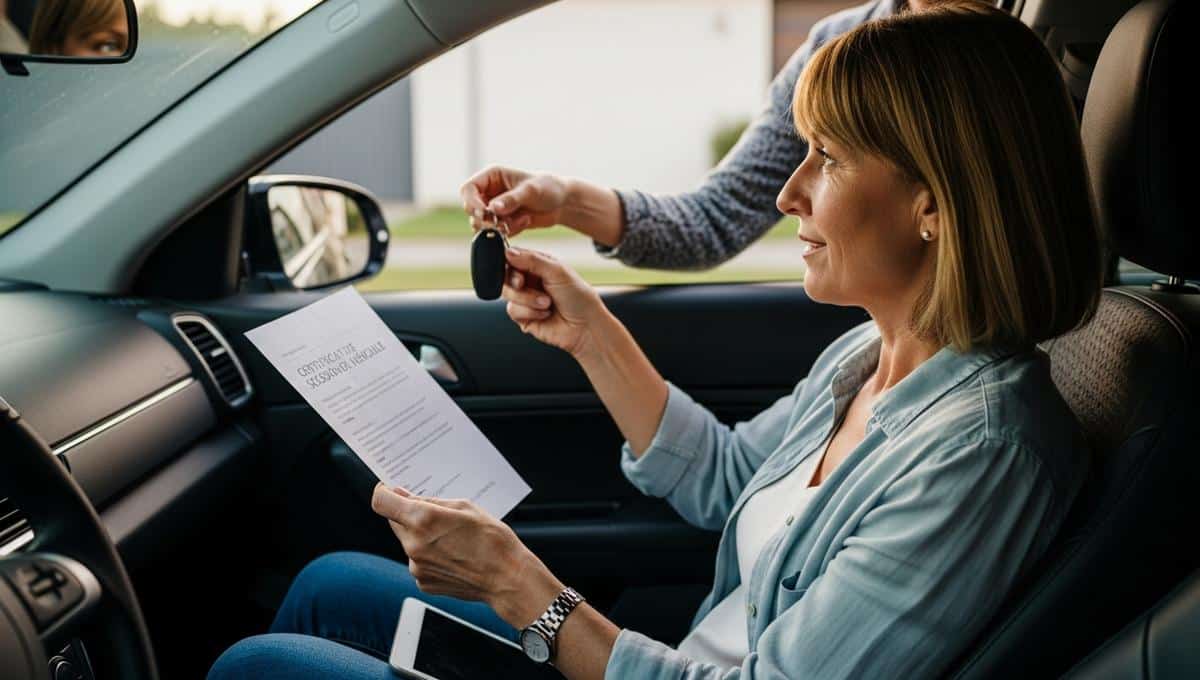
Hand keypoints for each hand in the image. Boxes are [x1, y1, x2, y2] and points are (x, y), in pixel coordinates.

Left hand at [370, 483, 564, 626]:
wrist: (506, 578)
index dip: (383, 492)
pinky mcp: (422, 582)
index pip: (381, 502)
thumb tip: (404, 497)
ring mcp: (416, 566)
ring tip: (452, 540)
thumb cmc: (492, 540)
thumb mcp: (464, 507)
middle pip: (395, 521)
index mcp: (423, 520)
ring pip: (408, 542)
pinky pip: (417, 561)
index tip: (389, 490)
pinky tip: (452, 556)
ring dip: (421, 536)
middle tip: (436, 517)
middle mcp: (414, 544)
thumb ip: (429, 501)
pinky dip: (429, 555)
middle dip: (409, 515)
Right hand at [460, 166, 569, 237]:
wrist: (563, 203)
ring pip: (481, 224)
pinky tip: (525, 222)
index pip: (468, 189)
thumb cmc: (548, 188)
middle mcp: (490, 192)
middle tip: (500, 223)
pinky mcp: (502, 222)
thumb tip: (492, 208)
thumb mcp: (530, 191)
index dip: (471, 202)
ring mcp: (495, 209)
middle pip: (471, 209)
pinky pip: (496, 233)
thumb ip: (511, 199)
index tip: (483, 214)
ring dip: (498, 226)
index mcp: (492, 176)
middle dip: (485, 219)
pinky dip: (509, 231)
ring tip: (519, 220)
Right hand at [501, 247, 607, 356]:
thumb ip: (532, 260)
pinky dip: (530, 312)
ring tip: (546, 302)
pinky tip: (545, 313)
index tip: (513, 265)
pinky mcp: (523, 317)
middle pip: (505, 275)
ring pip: (507, 294)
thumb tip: (509, 252)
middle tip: (523, 283)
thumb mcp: (557, 271)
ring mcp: (526, 299)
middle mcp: (531, 281)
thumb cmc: (579, 297)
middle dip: (515, 281)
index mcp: (538, 266)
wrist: (585, 326)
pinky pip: (513, 311)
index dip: (509, 261)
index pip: (514, 257)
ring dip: (527, 299)